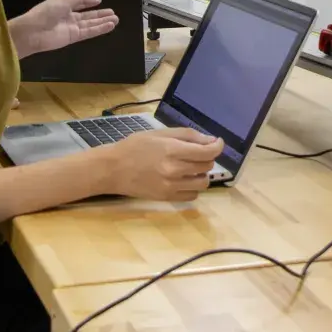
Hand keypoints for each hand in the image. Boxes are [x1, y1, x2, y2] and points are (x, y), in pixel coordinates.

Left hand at [10, 0, 117, 55]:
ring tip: (116, 19)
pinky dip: (100, 29)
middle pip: (87, 16)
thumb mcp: (64, 0)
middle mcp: (68, 17)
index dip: (89, 2)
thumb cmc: (46, 12)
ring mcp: (71, 28)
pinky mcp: (74, 38)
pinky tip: (110, 26)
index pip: (79, 4)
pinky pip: (89, 32)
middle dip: (100, 14)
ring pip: (91, 24)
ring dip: (103, 22)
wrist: (33, 31)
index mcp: (63, 6)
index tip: (100, 1)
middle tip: (113, 13)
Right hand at [103, 128, 224, 201]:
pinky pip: (192, 195)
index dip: (217, 146)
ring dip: (202, 174)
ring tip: (191, 168)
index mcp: (173, 150)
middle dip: (207, 157)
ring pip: (203, 183)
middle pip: (207, 166)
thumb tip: (210, 141)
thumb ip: (187, 136)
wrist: (114, 168)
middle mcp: (174, 170)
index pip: (208, 152)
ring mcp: (171, 186)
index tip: (218, 143)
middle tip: (197, 153)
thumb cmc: (135, 146)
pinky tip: (184, 179)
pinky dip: (193, 187)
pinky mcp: (167, 197)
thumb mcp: (160, 133)